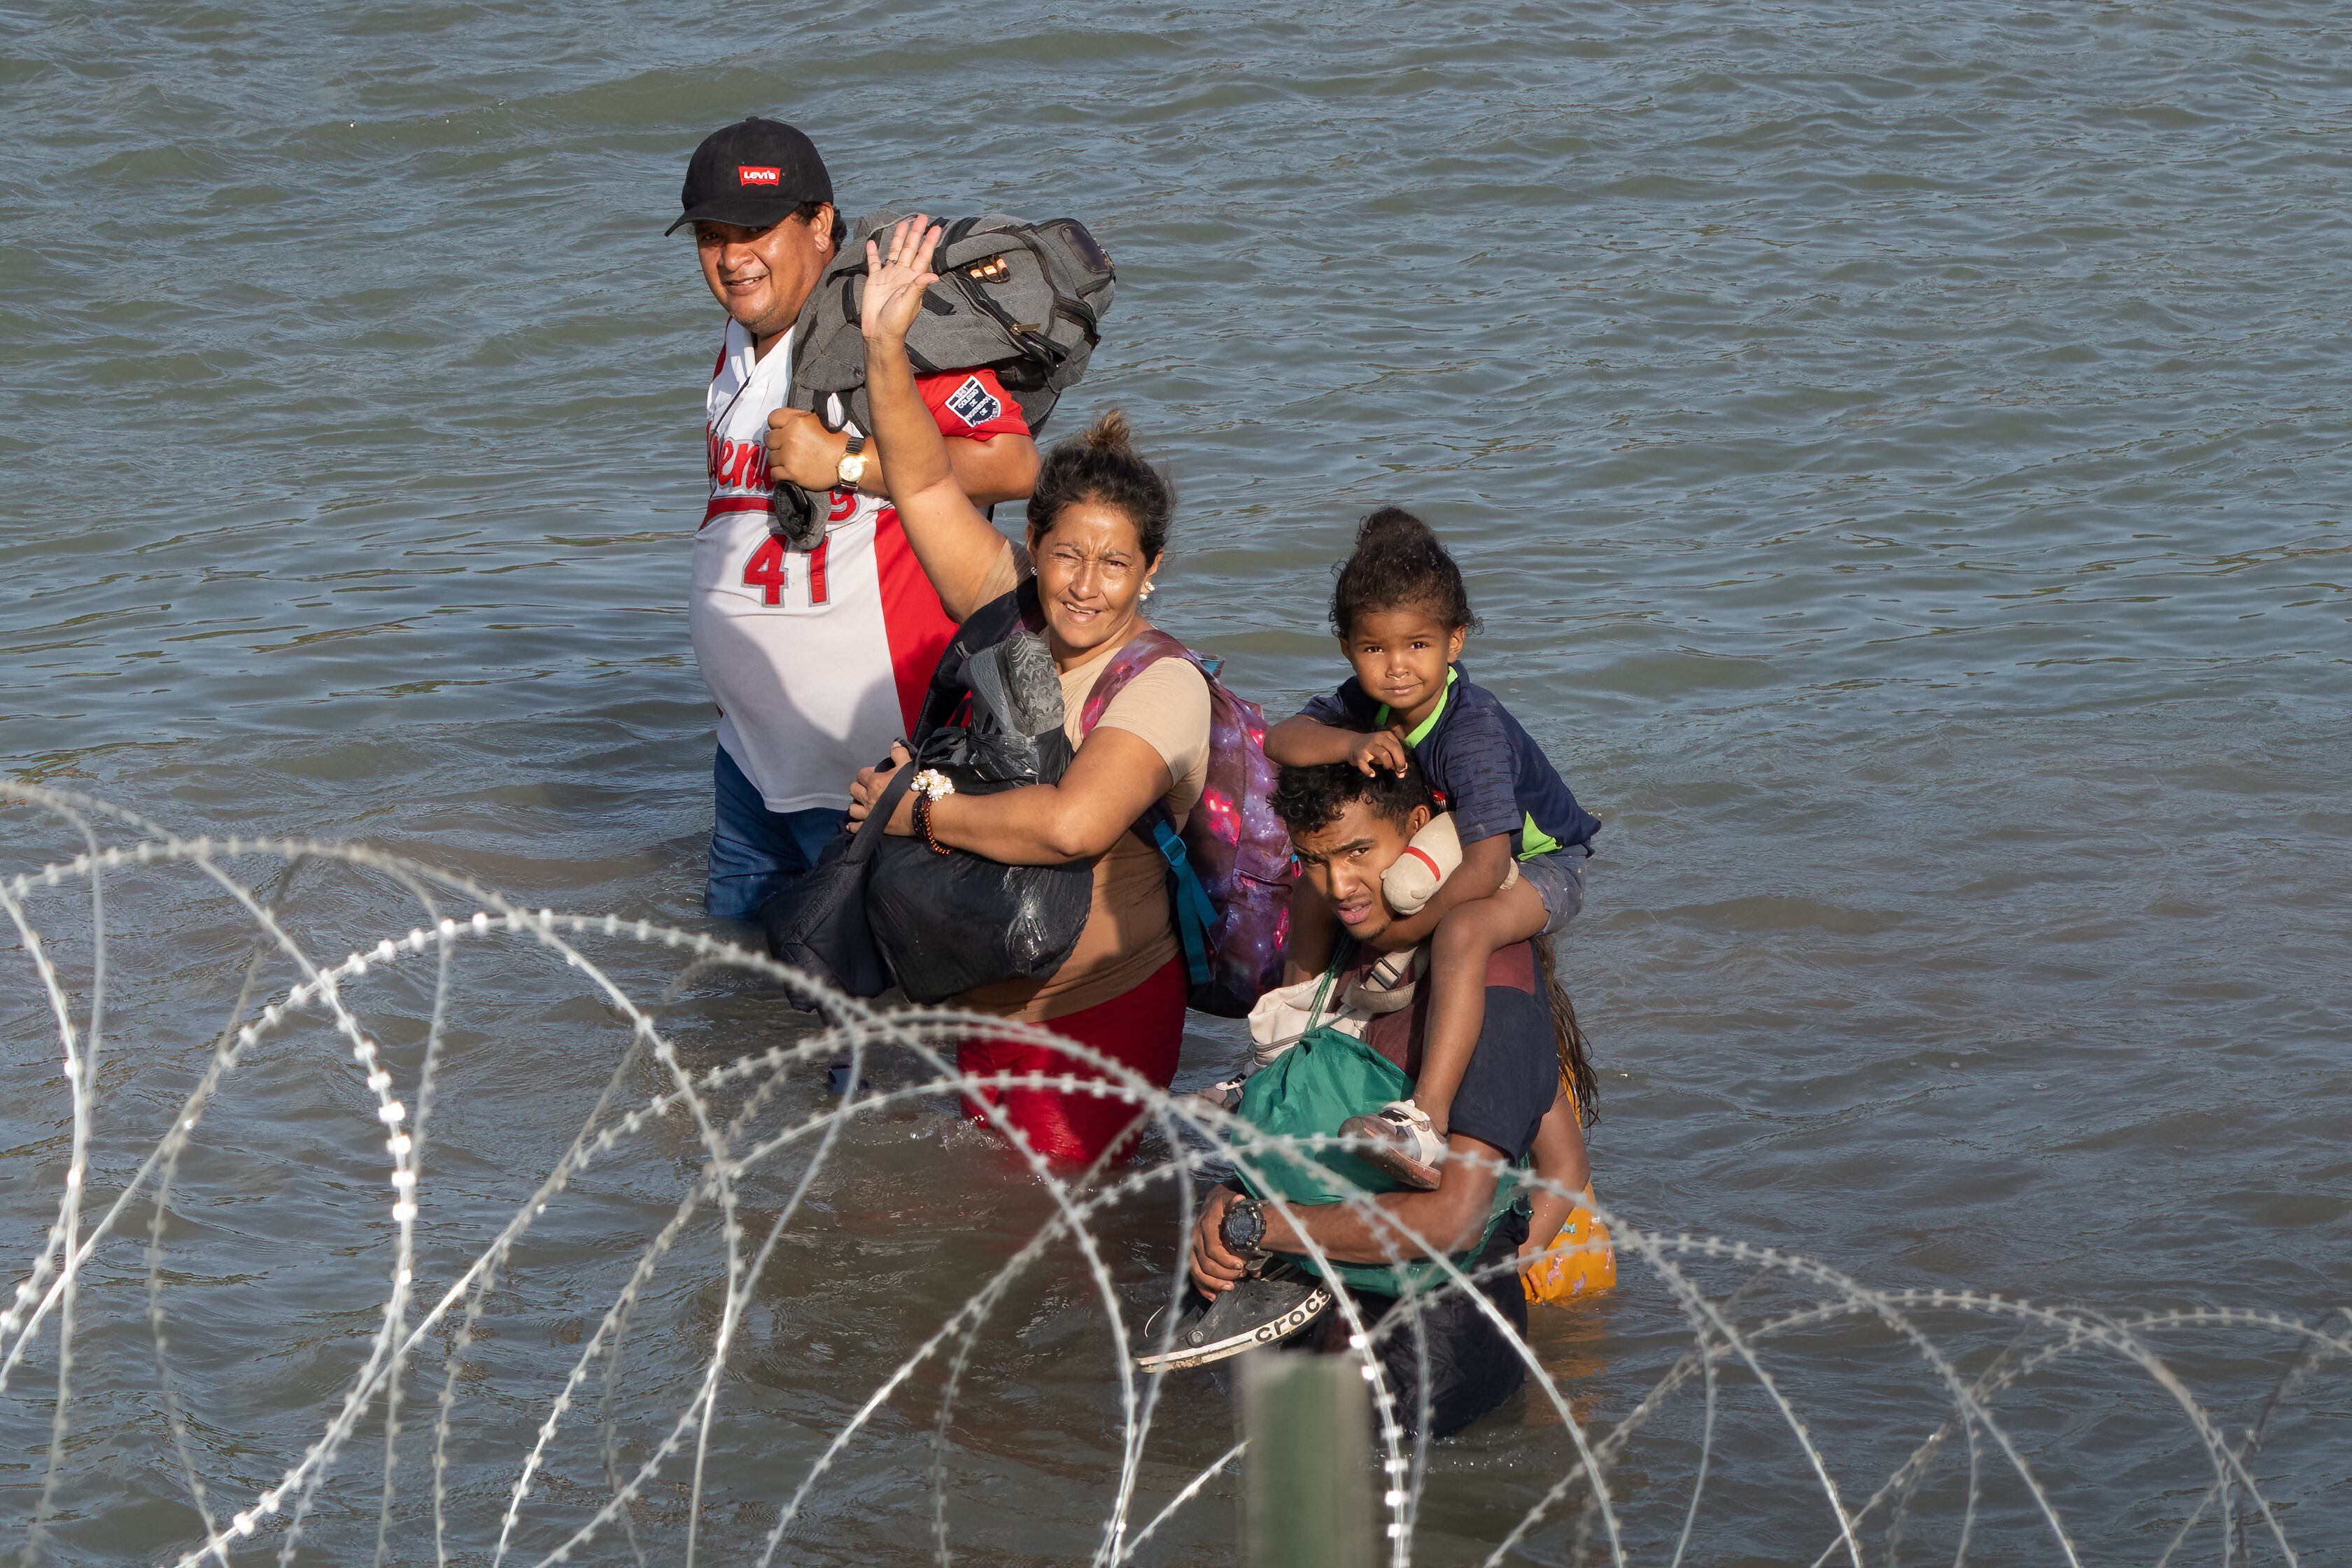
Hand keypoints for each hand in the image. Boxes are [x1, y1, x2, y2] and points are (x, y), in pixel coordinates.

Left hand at [766, 408, 847, 491]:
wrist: (847, 462)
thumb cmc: (836, 442)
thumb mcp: (818, 421)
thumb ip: (799, 419)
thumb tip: (785, 423)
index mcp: (797, 421)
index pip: (772, 418)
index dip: (776, 425)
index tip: (782, 431)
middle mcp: (790, 436)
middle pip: (769, 439)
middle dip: (777, 444)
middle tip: (787, 448)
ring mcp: (789, 455)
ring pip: (771, 457)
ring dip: (779, 460)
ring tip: (790, 461)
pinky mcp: (791, 472)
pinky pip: (773, 473)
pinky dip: (779, 474)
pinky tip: (788, 472)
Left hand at [846, 741, 915, 834]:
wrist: (922, 811)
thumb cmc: (915, 787)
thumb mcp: (907, 766)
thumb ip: (899, 753)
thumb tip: (894, 743)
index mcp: (874, 781)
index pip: (862, 774)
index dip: (867, 773)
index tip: (875, 774)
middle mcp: (867, 797)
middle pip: (853, 790)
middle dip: (859, 788)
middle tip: (868, 789)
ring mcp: (869, 813)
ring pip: (852, 808)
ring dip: (856, 805)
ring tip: (863, 804)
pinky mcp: (872, 826)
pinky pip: (856, 827)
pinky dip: (853, 825)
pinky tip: (852, 824)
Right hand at [858, 216, 942, 344]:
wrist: (879, 331)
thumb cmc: (897, 321)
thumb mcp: (909, 303)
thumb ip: (919, 287)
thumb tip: (934, 275)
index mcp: (914, 279)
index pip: (924, 256)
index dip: (930, 242)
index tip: (936, 228)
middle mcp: (903, 274)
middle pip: (911, 249)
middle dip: (916, 233)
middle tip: (922, 217)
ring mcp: (889, 276)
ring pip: (895, 251)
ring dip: (899, 238)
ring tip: (903, 223)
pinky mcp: (875, 280)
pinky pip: (874, 262)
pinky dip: (873, 253)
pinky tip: (873, 242)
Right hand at [1187, 1186, 1249, 1296]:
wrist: (1213, 1202)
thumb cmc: (1225, 1204)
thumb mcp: (1231, 1200)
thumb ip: (1235, 1203)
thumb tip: (1239, 1201)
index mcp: (1205, 1225)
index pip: (1212, 1249)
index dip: (1226, 1260)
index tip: (1241, 1265)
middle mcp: (1194, 1237)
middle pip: (1204, 1263)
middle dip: (1223, 1274)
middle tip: (1240, 1276)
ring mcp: (1191, 1247)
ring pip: (1196, 1271)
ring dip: (1213, 1283)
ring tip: (1229, 1288)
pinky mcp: (1191, 1255)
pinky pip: (1193, 1275)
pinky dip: (1202, 1287)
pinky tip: (1212, 1296)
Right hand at [1348, 727, 1410, 776]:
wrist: (1352, 744)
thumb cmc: (1372, 748)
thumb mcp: (1384, 749)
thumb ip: (1394, 758)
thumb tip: (1403, 771)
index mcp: (1387, 735)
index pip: (1398, 747)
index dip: (1402, 759)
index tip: (1403, 769)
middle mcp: (1378, 738)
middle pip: (1394, 749)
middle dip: (1399, 762)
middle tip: (1400, 771)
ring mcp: (1368, 746)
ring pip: (1383, 754)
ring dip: (1388, 764)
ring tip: (1386, 768)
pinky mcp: (1360, 754)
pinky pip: (1364, 764)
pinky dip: (1368, 770)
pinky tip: (1372, 774)